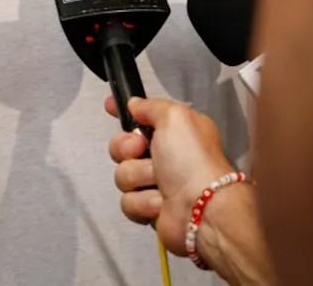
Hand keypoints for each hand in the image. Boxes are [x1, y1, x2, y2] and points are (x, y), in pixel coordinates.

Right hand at [106, 96, 234, 254]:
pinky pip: (128, 201)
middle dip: (126, 148)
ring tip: (160, 182)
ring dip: (139, 177)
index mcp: (175, 131)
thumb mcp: (175, 117)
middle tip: (140, 149)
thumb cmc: (192, 159)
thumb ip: (151, 106)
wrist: (202, 208)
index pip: (142, 116)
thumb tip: (135, 103)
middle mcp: (165, 156)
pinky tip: (161, 202)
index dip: (124, 112)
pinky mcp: (149, 208)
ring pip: (123, 174)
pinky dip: (143, 201)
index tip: (110, 106)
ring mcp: (157, 183)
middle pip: (123, 146)